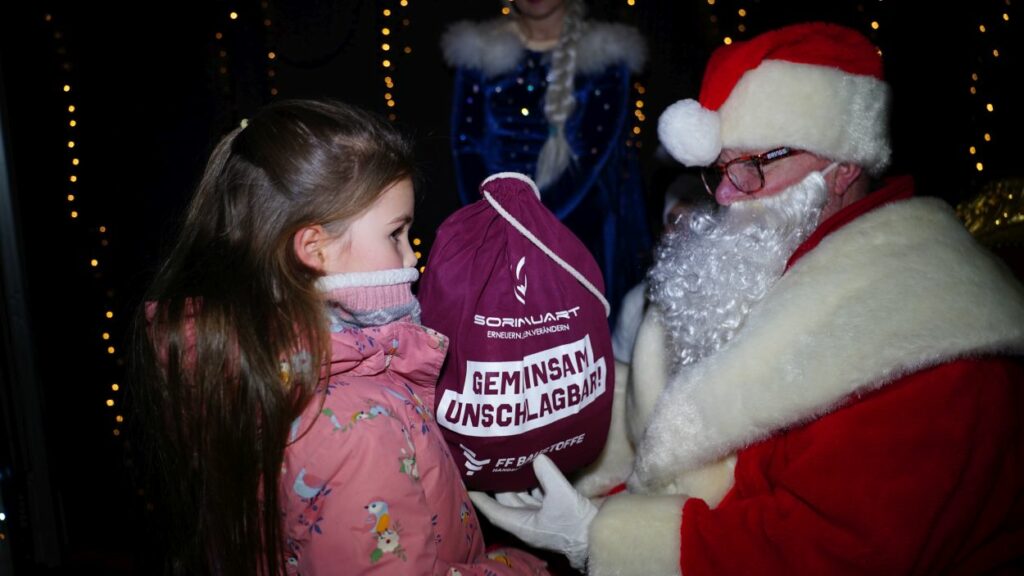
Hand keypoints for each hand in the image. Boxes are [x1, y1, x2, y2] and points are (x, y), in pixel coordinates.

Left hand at [470, 454, 597, 570]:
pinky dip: (534, 481)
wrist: (599, 536)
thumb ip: (548, 475)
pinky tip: (535, 465)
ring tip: (511, 458)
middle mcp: (527, 520)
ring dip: (518, 479)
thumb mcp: (562, 495)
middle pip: (507, 498)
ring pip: (522, 495)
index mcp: (522, 524)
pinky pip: (537, 494)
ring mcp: (540, 516)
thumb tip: (538, 457)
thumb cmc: (577, 523)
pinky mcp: (552, 510)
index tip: (468, 484)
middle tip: (491, 460)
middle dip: (499, 481)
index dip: (480, 498)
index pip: (494, 510)